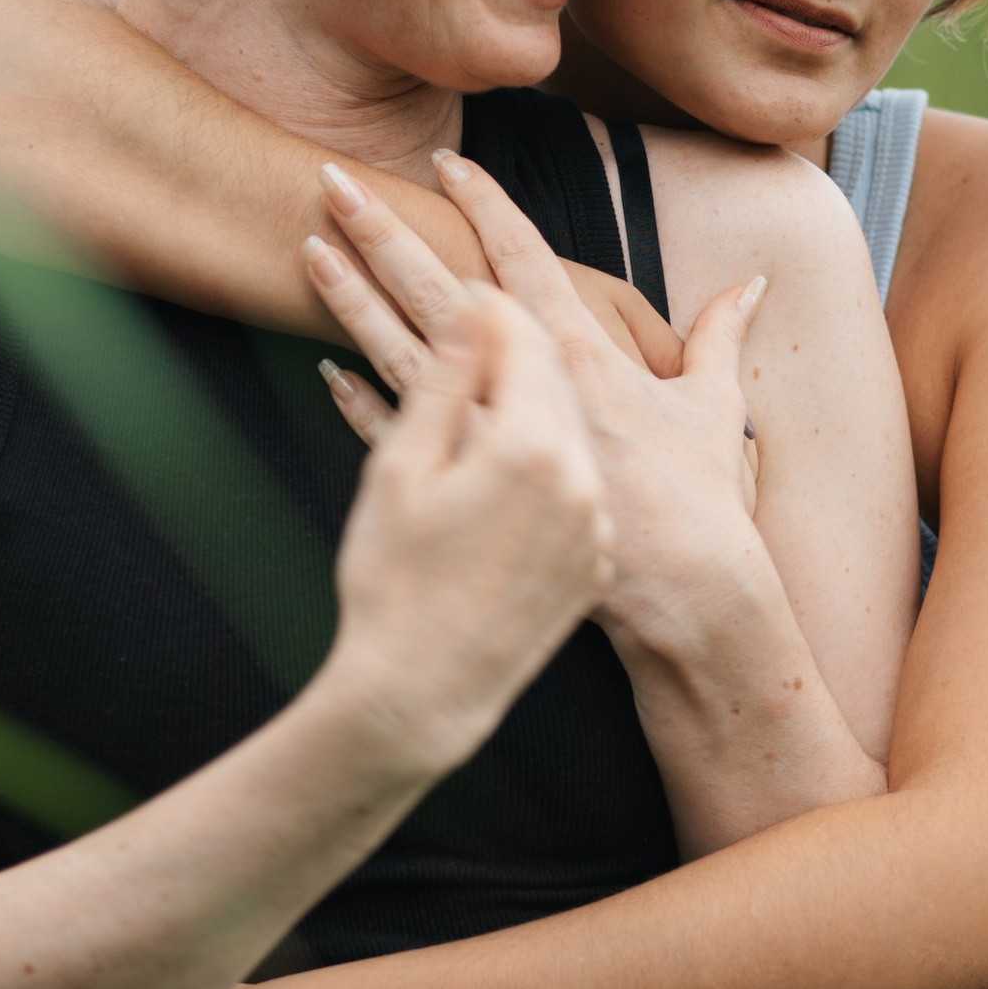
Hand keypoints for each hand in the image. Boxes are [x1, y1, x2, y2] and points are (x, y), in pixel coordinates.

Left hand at [306, 154, 767, 668]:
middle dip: (387, 229)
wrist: (681, 594)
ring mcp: (488, 439)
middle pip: (439, 290)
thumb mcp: (715, 408)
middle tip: (334, 180)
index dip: (483, 204)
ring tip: (308, 251)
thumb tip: (751, 284)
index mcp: (582, 355)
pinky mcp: (468, 490)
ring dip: (353, 299)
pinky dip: (361, 400)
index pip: (521, 258)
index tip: (445, 162)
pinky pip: (399, 435)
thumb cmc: (700, 501)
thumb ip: (720, 338)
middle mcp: (524, 387)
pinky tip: (324, 369)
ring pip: (402, 352)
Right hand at [321, 284, 613, 780]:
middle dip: (512, 348)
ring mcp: (594, 525)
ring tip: (483, 398)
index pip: (521, 337)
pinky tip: (502, 472)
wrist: (421, 696)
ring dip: (530, 406)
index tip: (459, 292)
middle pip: (555, 378)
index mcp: (530, 444)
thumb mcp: (399, 469)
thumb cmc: (393, 584)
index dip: (485, 306)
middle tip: (472, 329)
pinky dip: (543, 467)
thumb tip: (470, 308)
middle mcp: (580, 479)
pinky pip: (574, 490)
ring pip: (570, 434)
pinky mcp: (593, 562)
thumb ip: (440, 381)